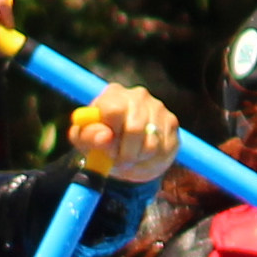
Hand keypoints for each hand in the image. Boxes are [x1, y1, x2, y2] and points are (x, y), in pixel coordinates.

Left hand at [67, 85, 182, 182]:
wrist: (125, 154)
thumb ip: (87, 137)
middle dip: (125, 154)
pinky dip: (152, 162)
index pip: (113, 110)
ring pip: (151, 144)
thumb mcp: (85, 142)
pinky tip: (143, 158)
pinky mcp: (172, 123)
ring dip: (138, 160)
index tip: (106, 149)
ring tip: (130, 160)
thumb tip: (104, 137)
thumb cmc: (101, 143)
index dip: (109, 135)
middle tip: (119, 162)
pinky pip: (164, 150)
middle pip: (134, 129)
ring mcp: (158, 108)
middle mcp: (137, 96)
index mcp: (113, 94)